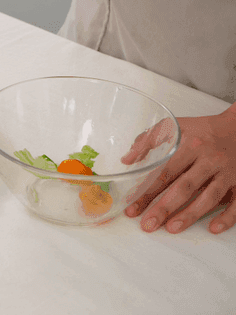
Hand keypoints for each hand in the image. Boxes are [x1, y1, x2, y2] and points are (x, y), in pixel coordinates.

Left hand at [121, 102, 235, 233]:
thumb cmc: (203, 130)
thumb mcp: (175, 126)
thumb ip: (149, 140)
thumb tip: (128, 160)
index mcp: (190, 145)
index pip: (165, 172)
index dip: (147, 191)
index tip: (132, 207)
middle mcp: (210, 159)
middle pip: (184, 187)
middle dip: (164, 207)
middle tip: (148, 224)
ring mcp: (228, 171)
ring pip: (209, 196)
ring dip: (190, 214)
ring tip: (172, 228)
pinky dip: (227, 217)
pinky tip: (214, 228)